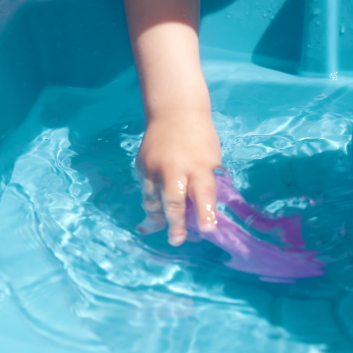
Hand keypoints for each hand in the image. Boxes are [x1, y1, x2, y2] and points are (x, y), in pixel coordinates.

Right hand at [136, 110, 220, 245]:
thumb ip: (206, 183)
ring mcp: (153, 167)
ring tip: (159, 229)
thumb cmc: (200, 138)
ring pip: (153, 200)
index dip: (206, 212)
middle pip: (172, 201)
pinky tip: (152, 211)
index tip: (208, 229)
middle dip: (175, 224)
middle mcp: (174, 167)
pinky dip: (151, 201)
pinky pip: (146, 190)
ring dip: (157, 216)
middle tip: (177, 240)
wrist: (174, 111)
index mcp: (199, 165)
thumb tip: (202, 212)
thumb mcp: (211, 159)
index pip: (203, 192)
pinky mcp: (141, 166)